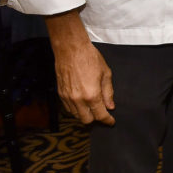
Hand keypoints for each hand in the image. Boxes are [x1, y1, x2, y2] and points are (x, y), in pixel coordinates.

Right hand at [45, 11, 114, 125]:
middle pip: (86, 120)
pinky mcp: (60, 94)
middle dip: (95, 119)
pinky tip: (82, 103)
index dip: (107, 120)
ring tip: (92, 108)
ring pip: (76, 116)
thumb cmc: (90, 59)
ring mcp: (67, 98)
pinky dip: (76, 109)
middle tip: (102, 114)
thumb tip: (111, 106)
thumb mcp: (106, 74)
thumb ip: (108, 92)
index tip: (111, 122)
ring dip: (85, 114)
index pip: (100, 115)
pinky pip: (68, 109)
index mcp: (92, 95)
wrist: (71, 50)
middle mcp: (78, 100)